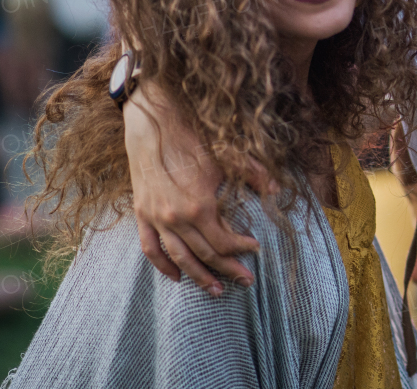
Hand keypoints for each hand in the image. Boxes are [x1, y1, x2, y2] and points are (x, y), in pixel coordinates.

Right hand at [124, 79, 267, 291]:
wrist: (153, 126)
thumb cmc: (192, 139)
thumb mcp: (228, 156)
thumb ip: (254, 174)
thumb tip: (275, 191)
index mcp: (200, 206)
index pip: (223, 241)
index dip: (241, 248)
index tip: (256, 249)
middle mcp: (176, 219)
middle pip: (205, 254)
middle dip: (227, 269)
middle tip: (246, 281)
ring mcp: (156, 219)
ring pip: (179, 258)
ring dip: (198, 276)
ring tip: (216, 290)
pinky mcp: (141, 215)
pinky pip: (150, 249)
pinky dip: (162, 265)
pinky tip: (176, 276)